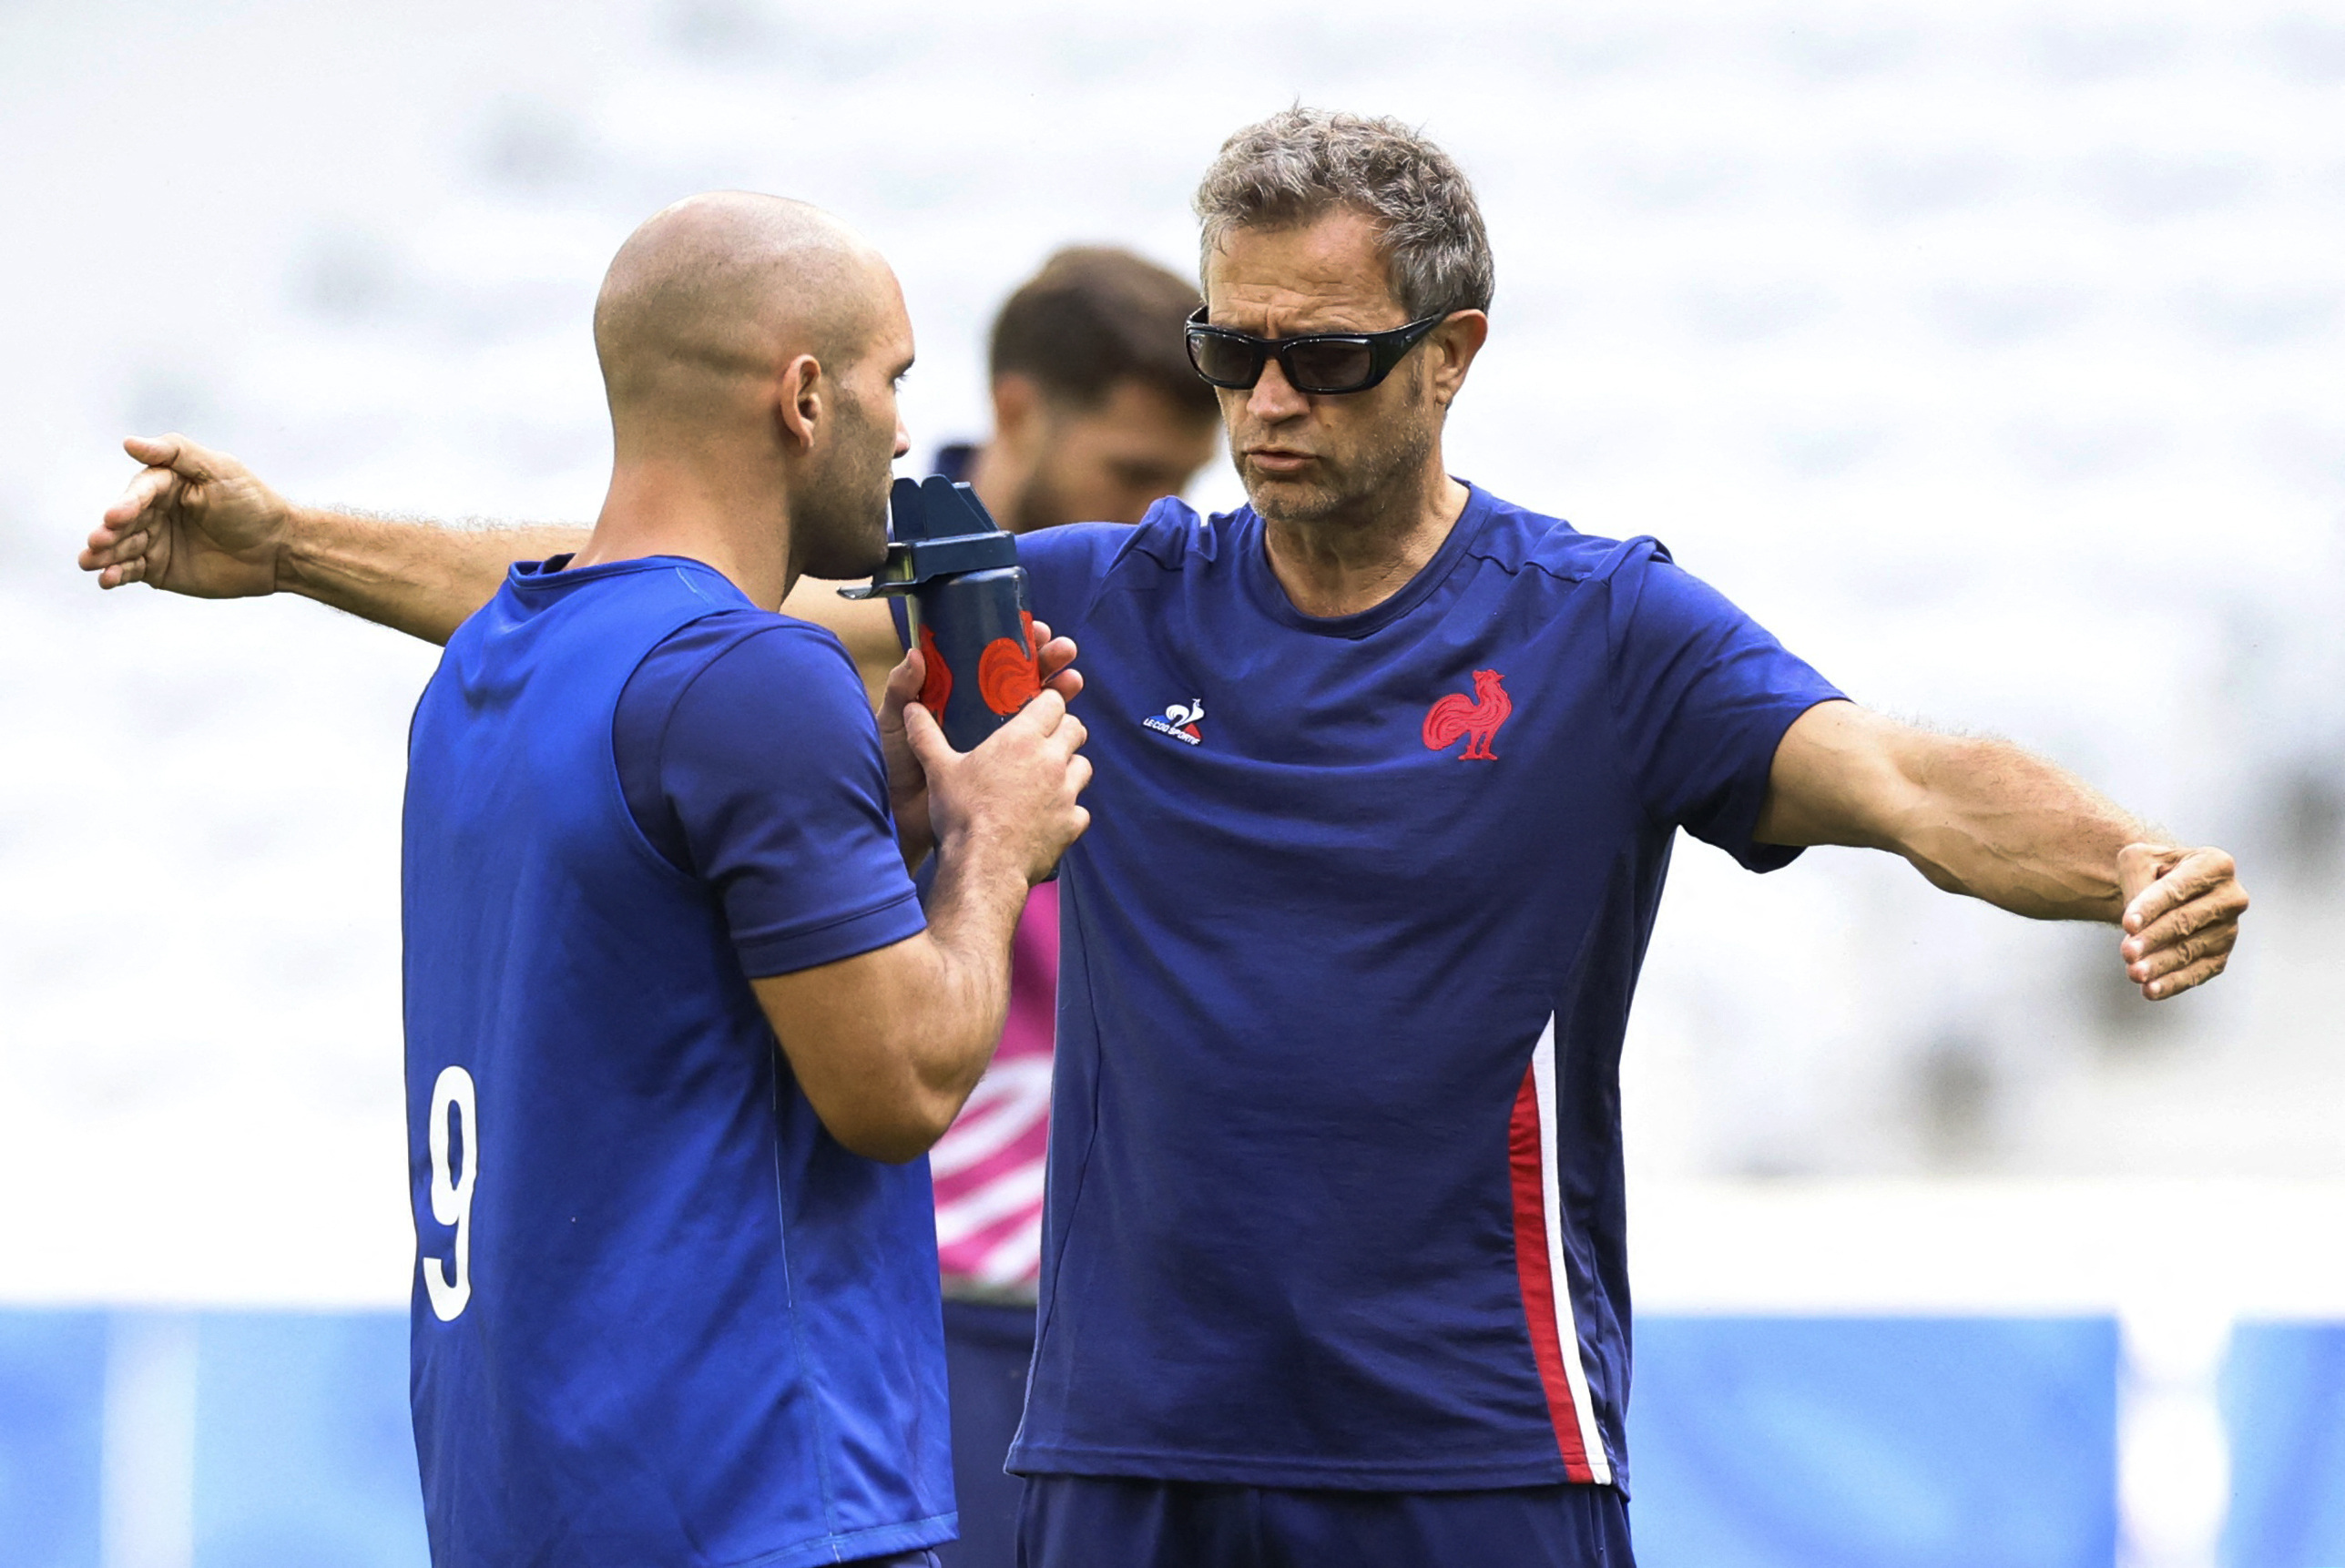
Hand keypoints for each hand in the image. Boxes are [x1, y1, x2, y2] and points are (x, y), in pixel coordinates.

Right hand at [81, 434, 291, 596]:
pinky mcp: (159, 569)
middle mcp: (154, 511)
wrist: (279, 548)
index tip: (115, 516)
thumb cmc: (252, 504)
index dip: (127, 504)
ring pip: (121, 547)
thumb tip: (129, 442)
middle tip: (97, 540)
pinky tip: (108, 579)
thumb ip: (177, 454)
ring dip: (104, 554)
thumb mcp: (220, 470)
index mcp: (165, 484)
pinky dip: (117, 575)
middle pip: (123, 521)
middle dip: (108, 531)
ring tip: (89, 562)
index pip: (140, 492)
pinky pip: (131, 571)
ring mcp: (155, 540)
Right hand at [876, 618, 1081, 865]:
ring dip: (1070, 769)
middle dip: (1064, 732)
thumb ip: (926, 735)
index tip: (1036, 713)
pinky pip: (1080, 809)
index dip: (1048, 705)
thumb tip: (910, 709)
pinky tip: (1047, 818)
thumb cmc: (962, 814)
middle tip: (1043, 744)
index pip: (1054, 702)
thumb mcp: (938, 771)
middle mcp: (1052, 760)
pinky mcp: (1073, 823)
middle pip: (1076, 730)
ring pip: (1083, 767)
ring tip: (1046, 781)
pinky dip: (1068, 811)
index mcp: (1022, 739)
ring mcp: (1067, 793)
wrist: (984, 866)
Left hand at [2117, 844, 2248, 999]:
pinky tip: (2151, 990)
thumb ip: (2137, 883)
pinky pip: (2198, 972)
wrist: (2165, 890)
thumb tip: (2136, 926)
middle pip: (2186, 921)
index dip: (2151, 907)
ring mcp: (2229, 928)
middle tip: (2127, 953)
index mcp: (2215, 864)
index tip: (2127, 925)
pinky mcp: (2222, 955)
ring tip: (2134, 972)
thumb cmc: (2151, 870)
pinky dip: (2173, 982)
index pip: (2178, 889)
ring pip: (2190, 950)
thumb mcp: (2139, 861)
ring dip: (2161, 964)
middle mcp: (2231, 896)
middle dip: (2154, 939)